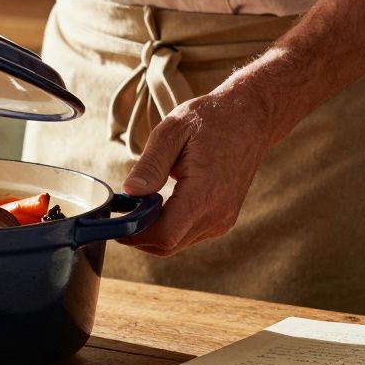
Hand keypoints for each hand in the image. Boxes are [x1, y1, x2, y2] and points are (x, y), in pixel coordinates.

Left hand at [118, 87, 275, 255]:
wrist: (250, 119)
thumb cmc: (210, 120)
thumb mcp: (172, 131)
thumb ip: (150, 165)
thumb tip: (130, 192)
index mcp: (205, 192)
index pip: (164, 234)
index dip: (134, 233)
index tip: (114, 221)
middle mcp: (217, 213)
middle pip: (167, 245)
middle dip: (138, 234)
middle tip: (121, 211)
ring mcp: (223, 219)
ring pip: (177, 243)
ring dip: (153, 231)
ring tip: (138, 204)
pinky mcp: (224, 219)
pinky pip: (189, 235)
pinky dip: (169, 227)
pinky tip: (159, 205)